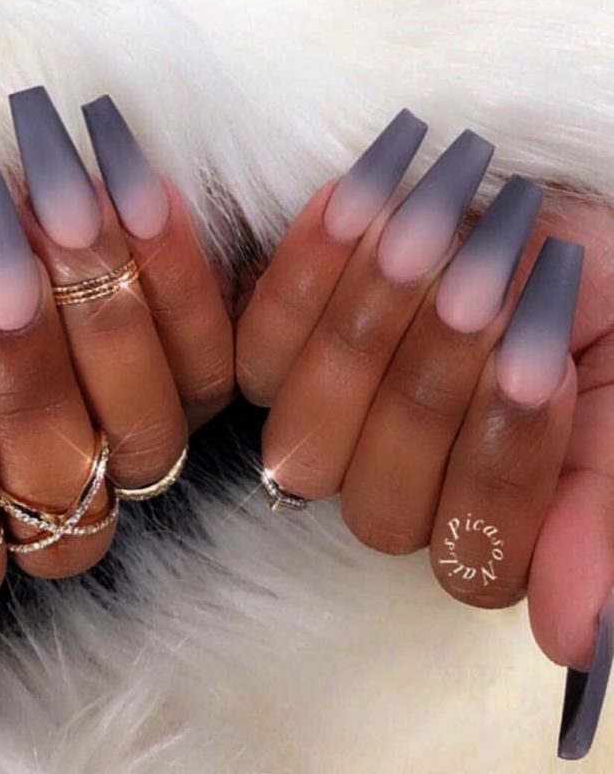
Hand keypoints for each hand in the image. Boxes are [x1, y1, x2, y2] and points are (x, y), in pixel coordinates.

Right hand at [0, 90, 232, 647]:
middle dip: (22, 382)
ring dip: (99, 332)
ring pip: (146, 439)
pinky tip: (128, 203)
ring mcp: (126, 430)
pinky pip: (209, 359)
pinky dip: (173, 279)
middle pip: (62, 499)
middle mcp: (49, 488)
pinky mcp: (189, 366)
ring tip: (51, 225)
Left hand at [237, 110, 613, 755]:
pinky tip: (358, 200)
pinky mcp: (264, 359)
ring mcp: (315, 429)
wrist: (532, 219)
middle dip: (436, 385)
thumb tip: (573, 639)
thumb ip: (600, 510)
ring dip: (372, 324)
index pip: (471, 552)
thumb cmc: (587, 313)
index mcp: (471, 526)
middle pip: (377, 497)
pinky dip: (307, 269)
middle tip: (487, 282)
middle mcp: (384, 492)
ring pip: (308, 425)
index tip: (544, 363)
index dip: (505, 462)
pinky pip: (259, 341)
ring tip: (431, 230)